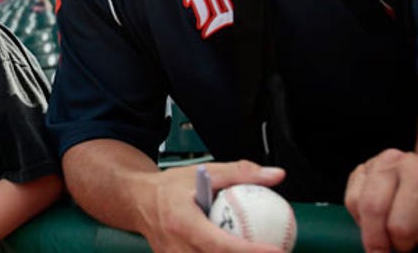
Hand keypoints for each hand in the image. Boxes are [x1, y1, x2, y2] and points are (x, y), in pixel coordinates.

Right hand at [144, 160, 286, 252]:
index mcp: (184, 224)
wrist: (136, 201)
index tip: (278, 251)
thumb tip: (275, 176)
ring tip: (262, 251)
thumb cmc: (169, 187)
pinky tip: (240, 251)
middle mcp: (178, 248)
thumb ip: (241, 173)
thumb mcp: (204, 173)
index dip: (251, 252)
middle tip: (280, 252)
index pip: (222, 245)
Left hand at [345, 148, 417, 251]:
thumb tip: (368, 239)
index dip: (372, 238)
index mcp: (388, 162)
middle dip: (399, 245)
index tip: (376, 252)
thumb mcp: (376, 184)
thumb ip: (361, 202)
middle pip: (400, 227)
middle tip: (403, 244)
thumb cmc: (407, 186)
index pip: (369, 207)